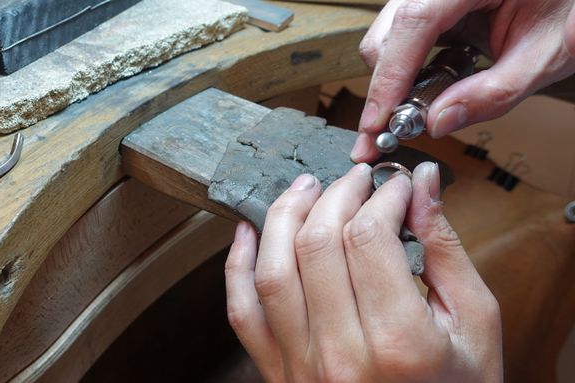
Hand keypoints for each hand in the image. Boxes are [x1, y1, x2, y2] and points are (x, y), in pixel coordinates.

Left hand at [225, 163, 501, 381]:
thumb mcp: (474, 325)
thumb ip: (446, 250)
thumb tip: (424, 184)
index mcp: (399, 342)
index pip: (369, 238)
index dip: (382, 196)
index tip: (395, 185)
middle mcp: (342, 354)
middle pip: (318, 245)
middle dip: (336, 196)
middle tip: (355, 179)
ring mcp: (301, 364)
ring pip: (273, 270)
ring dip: (285, 217)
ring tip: (306, 190)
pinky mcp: (278, 371)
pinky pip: (243, 311)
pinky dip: (238, 265)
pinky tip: (250, 231)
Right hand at [351, 0, 574, 162]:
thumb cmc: (567, 11)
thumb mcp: (542, 57)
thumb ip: (492, 94)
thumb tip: (437, 123)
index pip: (414, 23)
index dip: (390, 76)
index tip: (379, 120)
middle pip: (387, 32)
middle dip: (386, 85)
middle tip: (393, 128)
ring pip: (387, 37)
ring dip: (395, 79)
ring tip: (417, 109)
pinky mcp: (433, 7)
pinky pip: (403, 39)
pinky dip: (407, 70)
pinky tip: (427, 88)